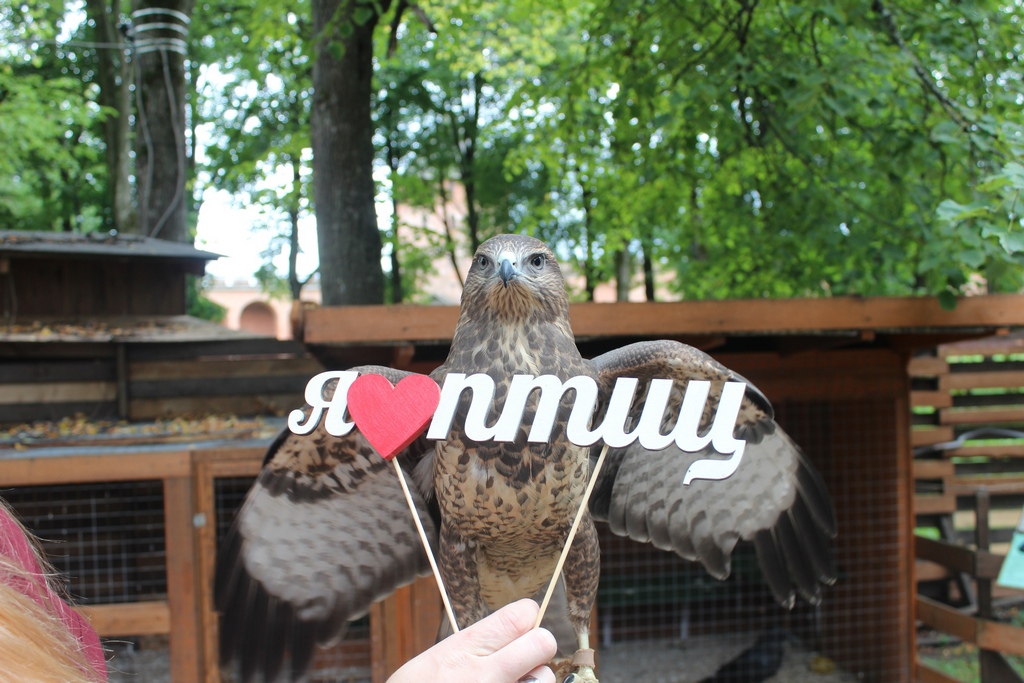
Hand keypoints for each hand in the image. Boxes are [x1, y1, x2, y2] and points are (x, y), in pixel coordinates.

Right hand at [387, 599, 558, 682]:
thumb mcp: (436, 659)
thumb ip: (475, 645)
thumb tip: (516, 629)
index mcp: (465, 649)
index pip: (521, 615)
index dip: (525, 619)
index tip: (520, 628)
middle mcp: (487, 675)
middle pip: (544, 643)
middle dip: (536, 648)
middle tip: (522, 658)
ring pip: (546, 677)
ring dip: (534, 679)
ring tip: (509, 682)